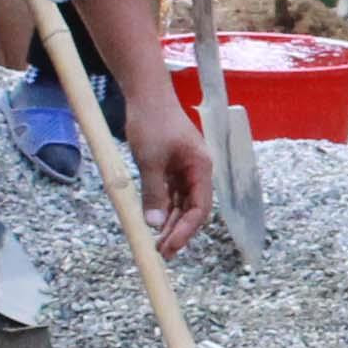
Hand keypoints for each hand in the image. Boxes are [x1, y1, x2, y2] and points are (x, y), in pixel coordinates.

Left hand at [122, 82, 212, 257]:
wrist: (146, 95)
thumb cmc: (153, 122)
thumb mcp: (151, 160)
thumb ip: (155, 193)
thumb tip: (154, 224)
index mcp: (201, 168)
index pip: (199, 209)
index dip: (186, 231)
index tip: (171, 246)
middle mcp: (197, 171)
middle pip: (192, 210)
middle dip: (178, 232)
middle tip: (162, 252)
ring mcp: (184, 169)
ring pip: (180, 204)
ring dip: (169, 223)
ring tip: (156, 243)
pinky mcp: (171, 166)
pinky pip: (169, 194)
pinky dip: (162, 208)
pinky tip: (153, 222)